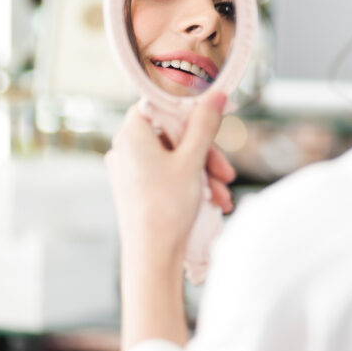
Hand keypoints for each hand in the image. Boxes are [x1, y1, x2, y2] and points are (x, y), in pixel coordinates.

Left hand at [106, 92, 234, 266]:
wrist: (152, 256)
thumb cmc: (166, 207)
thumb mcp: (192, 160)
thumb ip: (205, 124)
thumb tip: (215, 94)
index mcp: (130, 135)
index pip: (158, 105)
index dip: (187, 111)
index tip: (211, 121)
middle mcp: (125, 150)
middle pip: (173, 135)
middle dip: (205, 153)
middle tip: (226, 173)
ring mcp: (130, 171)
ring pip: (175, 157)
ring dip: (204, 173)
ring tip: (222, 196)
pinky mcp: (137, 189)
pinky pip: (169, 174)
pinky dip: (191, 183)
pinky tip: (212, 202)